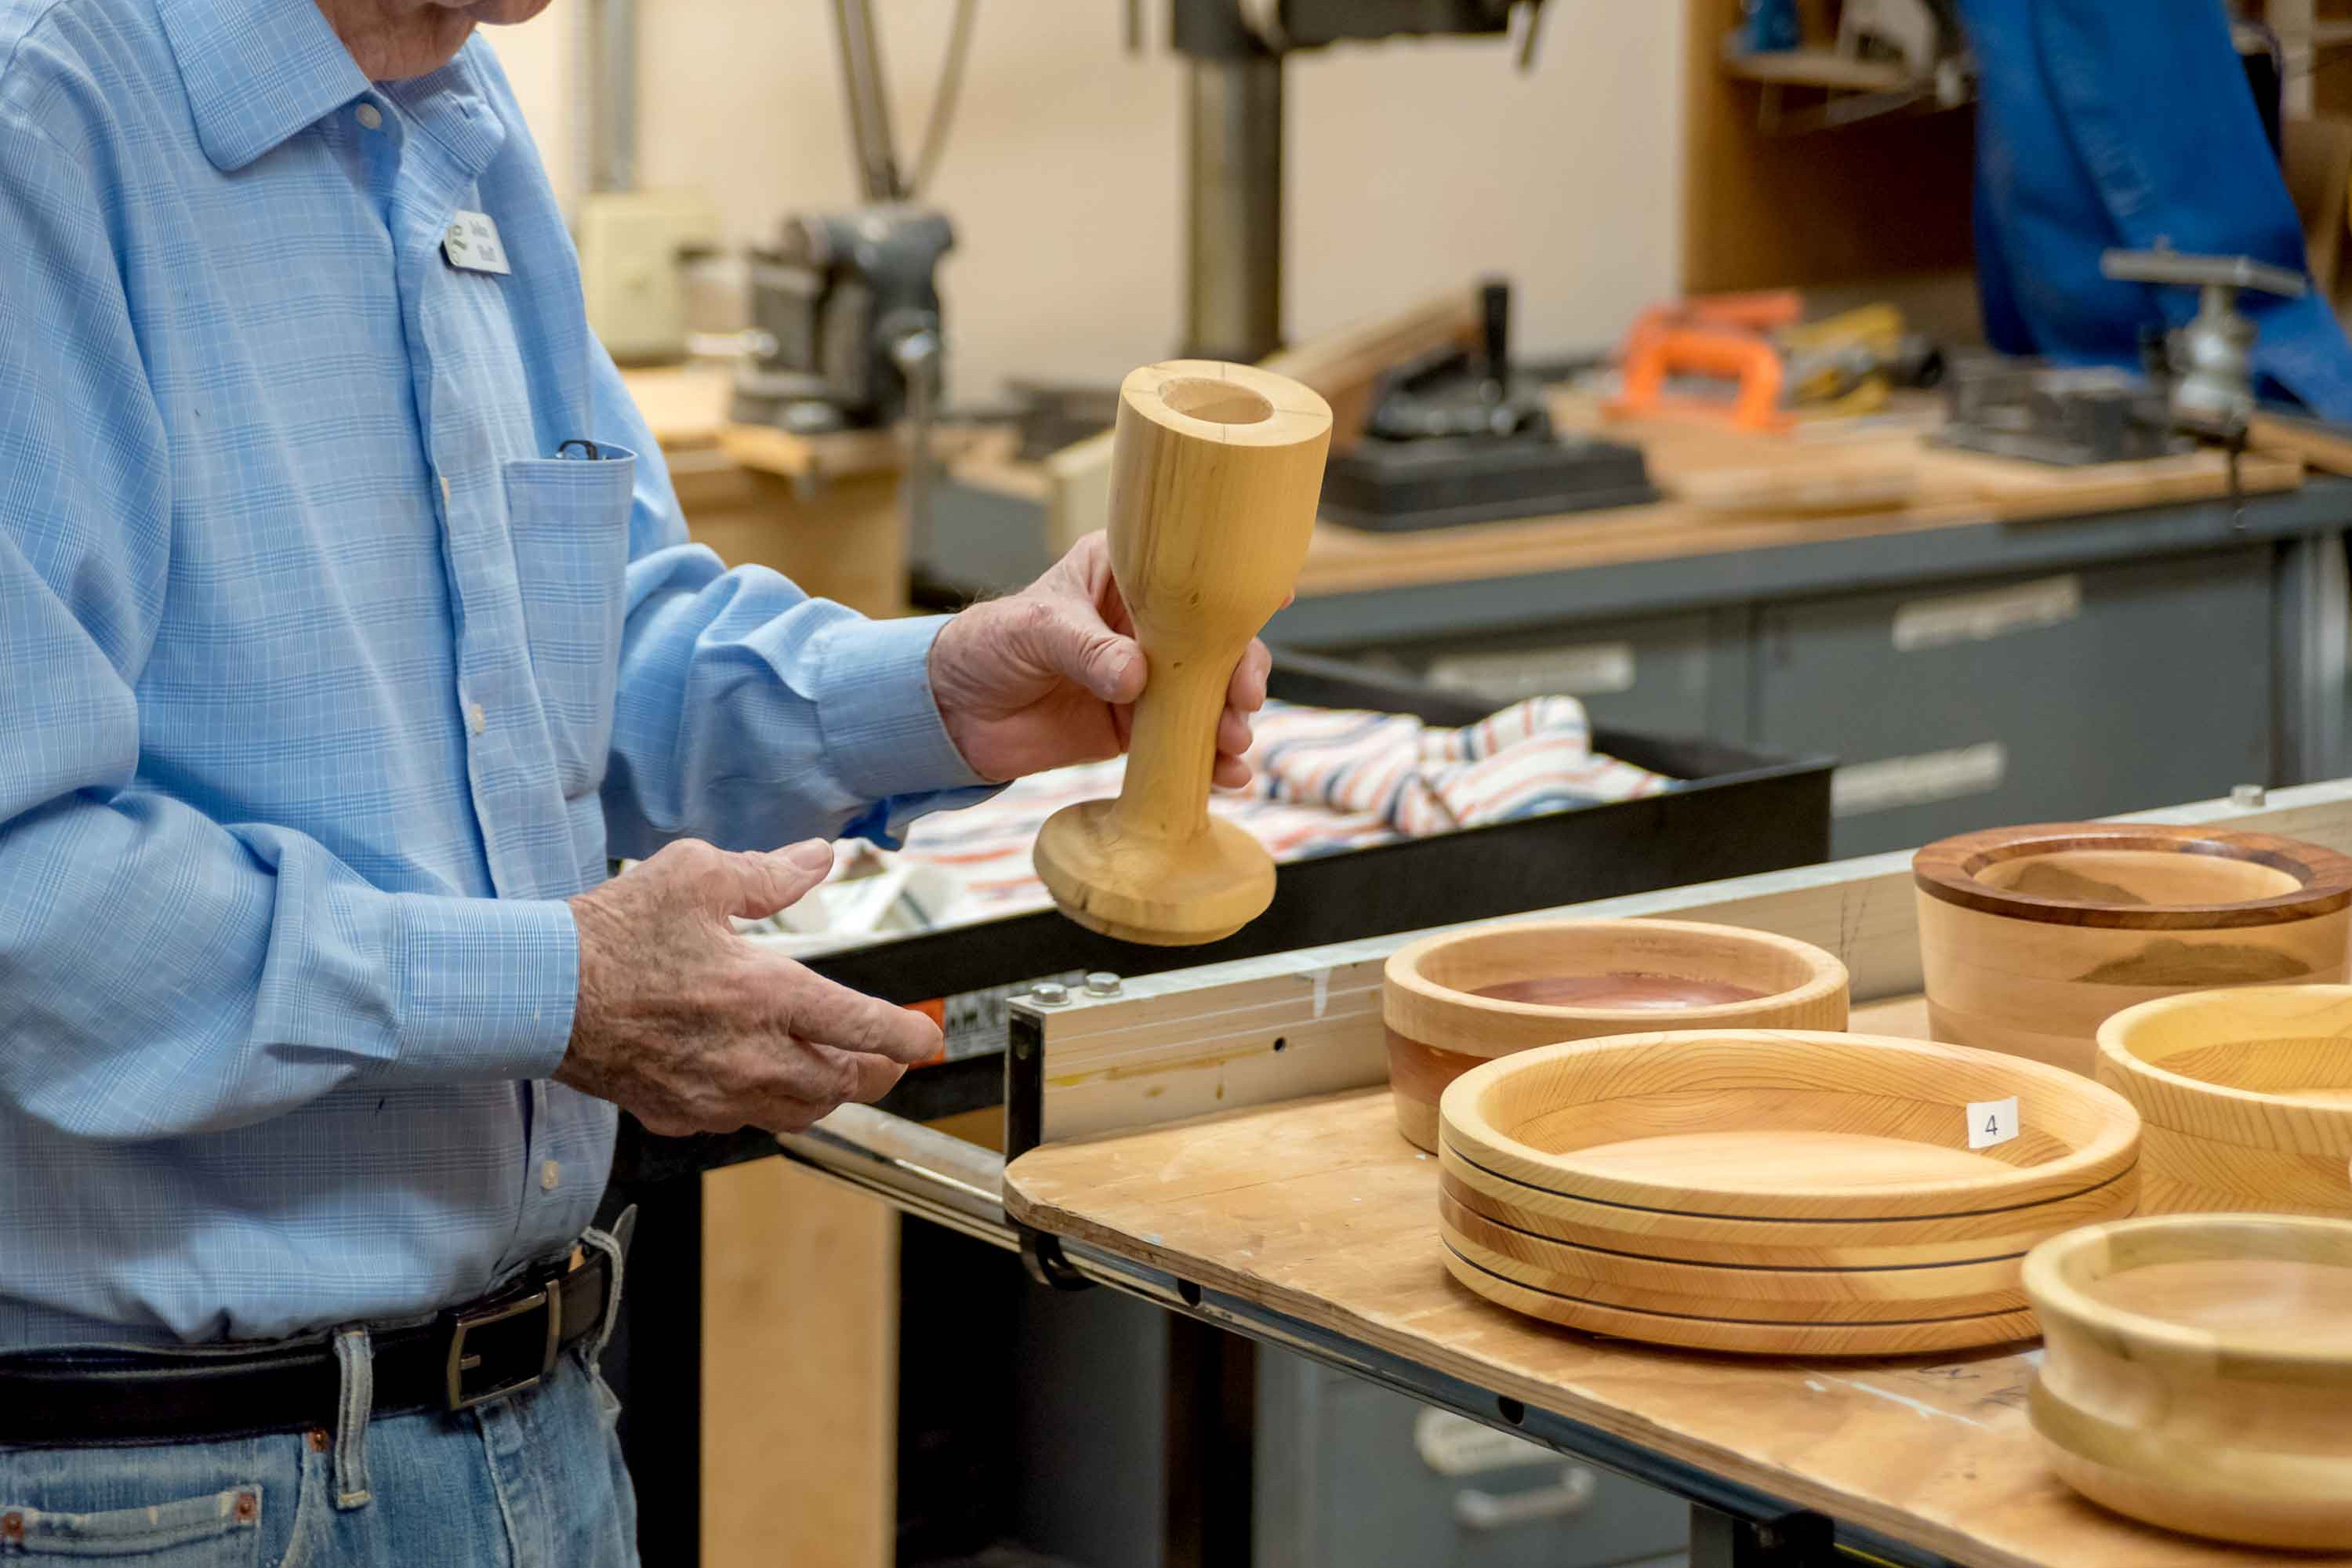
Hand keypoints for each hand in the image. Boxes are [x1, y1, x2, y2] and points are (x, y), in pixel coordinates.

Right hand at [558, 839, 941, 1134]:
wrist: (538, 993)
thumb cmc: (611, 933)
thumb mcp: (696, 876)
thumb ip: (768, 872)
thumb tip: (817, 857)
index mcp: (764, 995)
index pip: (861, 1026)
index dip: (906, 1034)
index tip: (928, 1036)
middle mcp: (748, 1055)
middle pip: (841, 1082)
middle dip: (877, 1070)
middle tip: (891, 1055)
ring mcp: (713, 1093)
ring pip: (798, 1111)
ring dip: (829, 1092)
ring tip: (840, 1070)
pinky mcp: (678, 1112)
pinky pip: (742, 1120)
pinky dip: (768, 1103)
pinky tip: (764, 1080)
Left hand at [927, 531, 1273, 784]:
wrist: (954, 714)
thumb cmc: (987, 645)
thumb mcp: (1034, 630)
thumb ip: (1085, 649)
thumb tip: (1135, 677)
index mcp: (1125, 574)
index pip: (1189, 575)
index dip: (1233, 590)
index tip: (1272, 602)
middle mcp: (1147, 624)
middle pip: (1214, 643)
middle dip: (1239, 673)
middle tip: (1243, 701)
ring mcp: (1149, 677)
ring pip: (1209, 696)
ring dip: (1230, 721)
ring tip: (1233, 745)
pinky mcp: (1138, 727)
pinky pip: (1186, 743)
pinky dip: (1210, 762)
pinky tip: (1229, 778)